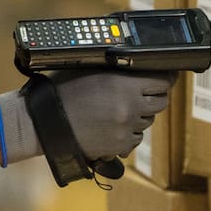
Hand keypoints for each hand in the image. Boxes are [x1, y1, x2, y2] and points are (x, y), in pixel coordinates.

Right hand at [0, 70, 172, 163]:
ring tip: (119, 109)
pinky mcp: (119, 146)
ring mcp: (126, 129)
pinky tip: (112, 125)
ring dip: (140, 115)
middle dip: (155, 96)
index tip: (167, 76)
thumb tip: (140, 64)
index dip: (166, 78)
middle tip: (144, 92)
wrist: (44, 123)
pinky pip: (135, 139)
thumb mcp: (90, 69)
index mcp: (124, 84)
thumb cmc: (62, 91)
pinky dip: (129, 132)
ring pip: (148, 121)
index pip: (163, 81)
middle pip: (161, 102)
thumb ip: (118, 68)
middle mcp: (129, 108)